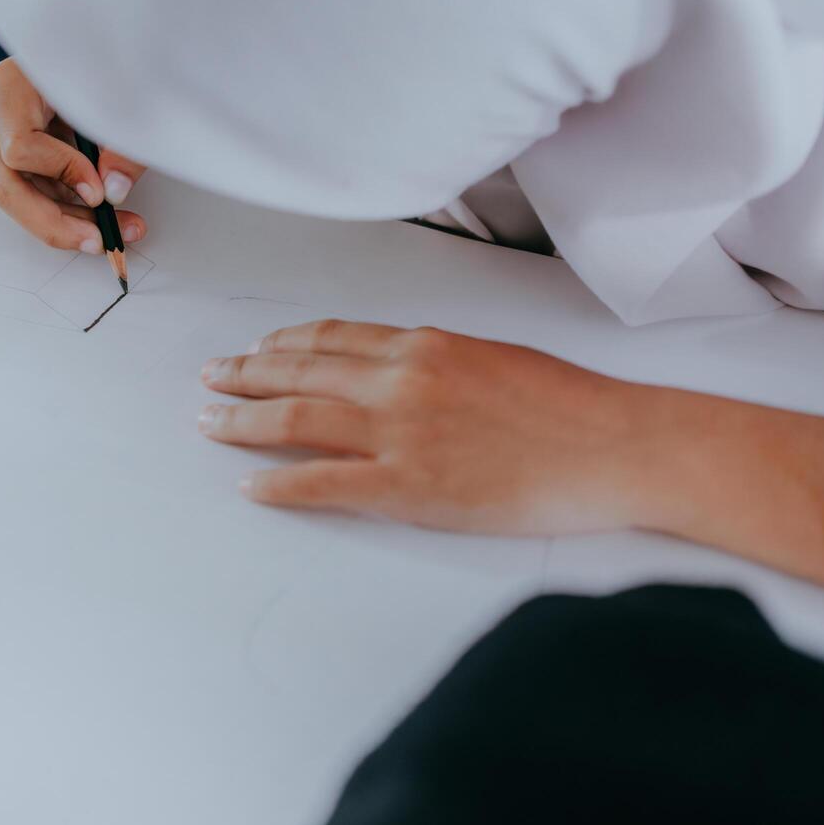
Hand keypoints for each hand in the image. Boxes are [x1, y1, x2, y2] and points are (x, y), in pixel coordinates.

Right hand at [0, 58, 147, 252]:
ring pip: (21, 195)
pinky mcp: (20, 146)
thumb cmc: (114, 56)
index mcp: (16, 82)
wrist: (109, 39)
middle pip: (8, 183)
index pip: (18, 146)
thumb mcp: (128, 94)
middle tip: (99, 240)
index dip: (60, 175)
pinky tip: (110, 215)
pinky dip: (71, 206)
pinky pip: (36, 188)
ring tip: (120, 228)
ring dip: (70, 219)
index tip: (100, 191)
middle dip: (55, 221)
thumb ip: (123, 144)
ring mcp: (3, 129)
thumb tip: (112, 191)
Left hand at [199, 319, 823, 614]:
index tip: (258, 349)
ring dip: (243, 420)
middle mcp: (400, 377)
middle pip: (299, 371)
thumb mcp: (495, 359)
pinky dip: (279, 484)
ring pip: (296, 418)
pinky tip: (251, 487)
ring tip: (210, 422)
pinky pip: (323, 482)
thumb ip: (439, 361)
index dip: (285, 344)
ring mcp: (399, 430)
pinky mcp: (407, 485)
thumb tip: (403, 367)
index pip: (332, 337)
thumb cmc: (568, 407)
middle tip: (210, 377)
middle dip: (245, 373)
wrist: (612, 445)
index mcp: (424, 343)